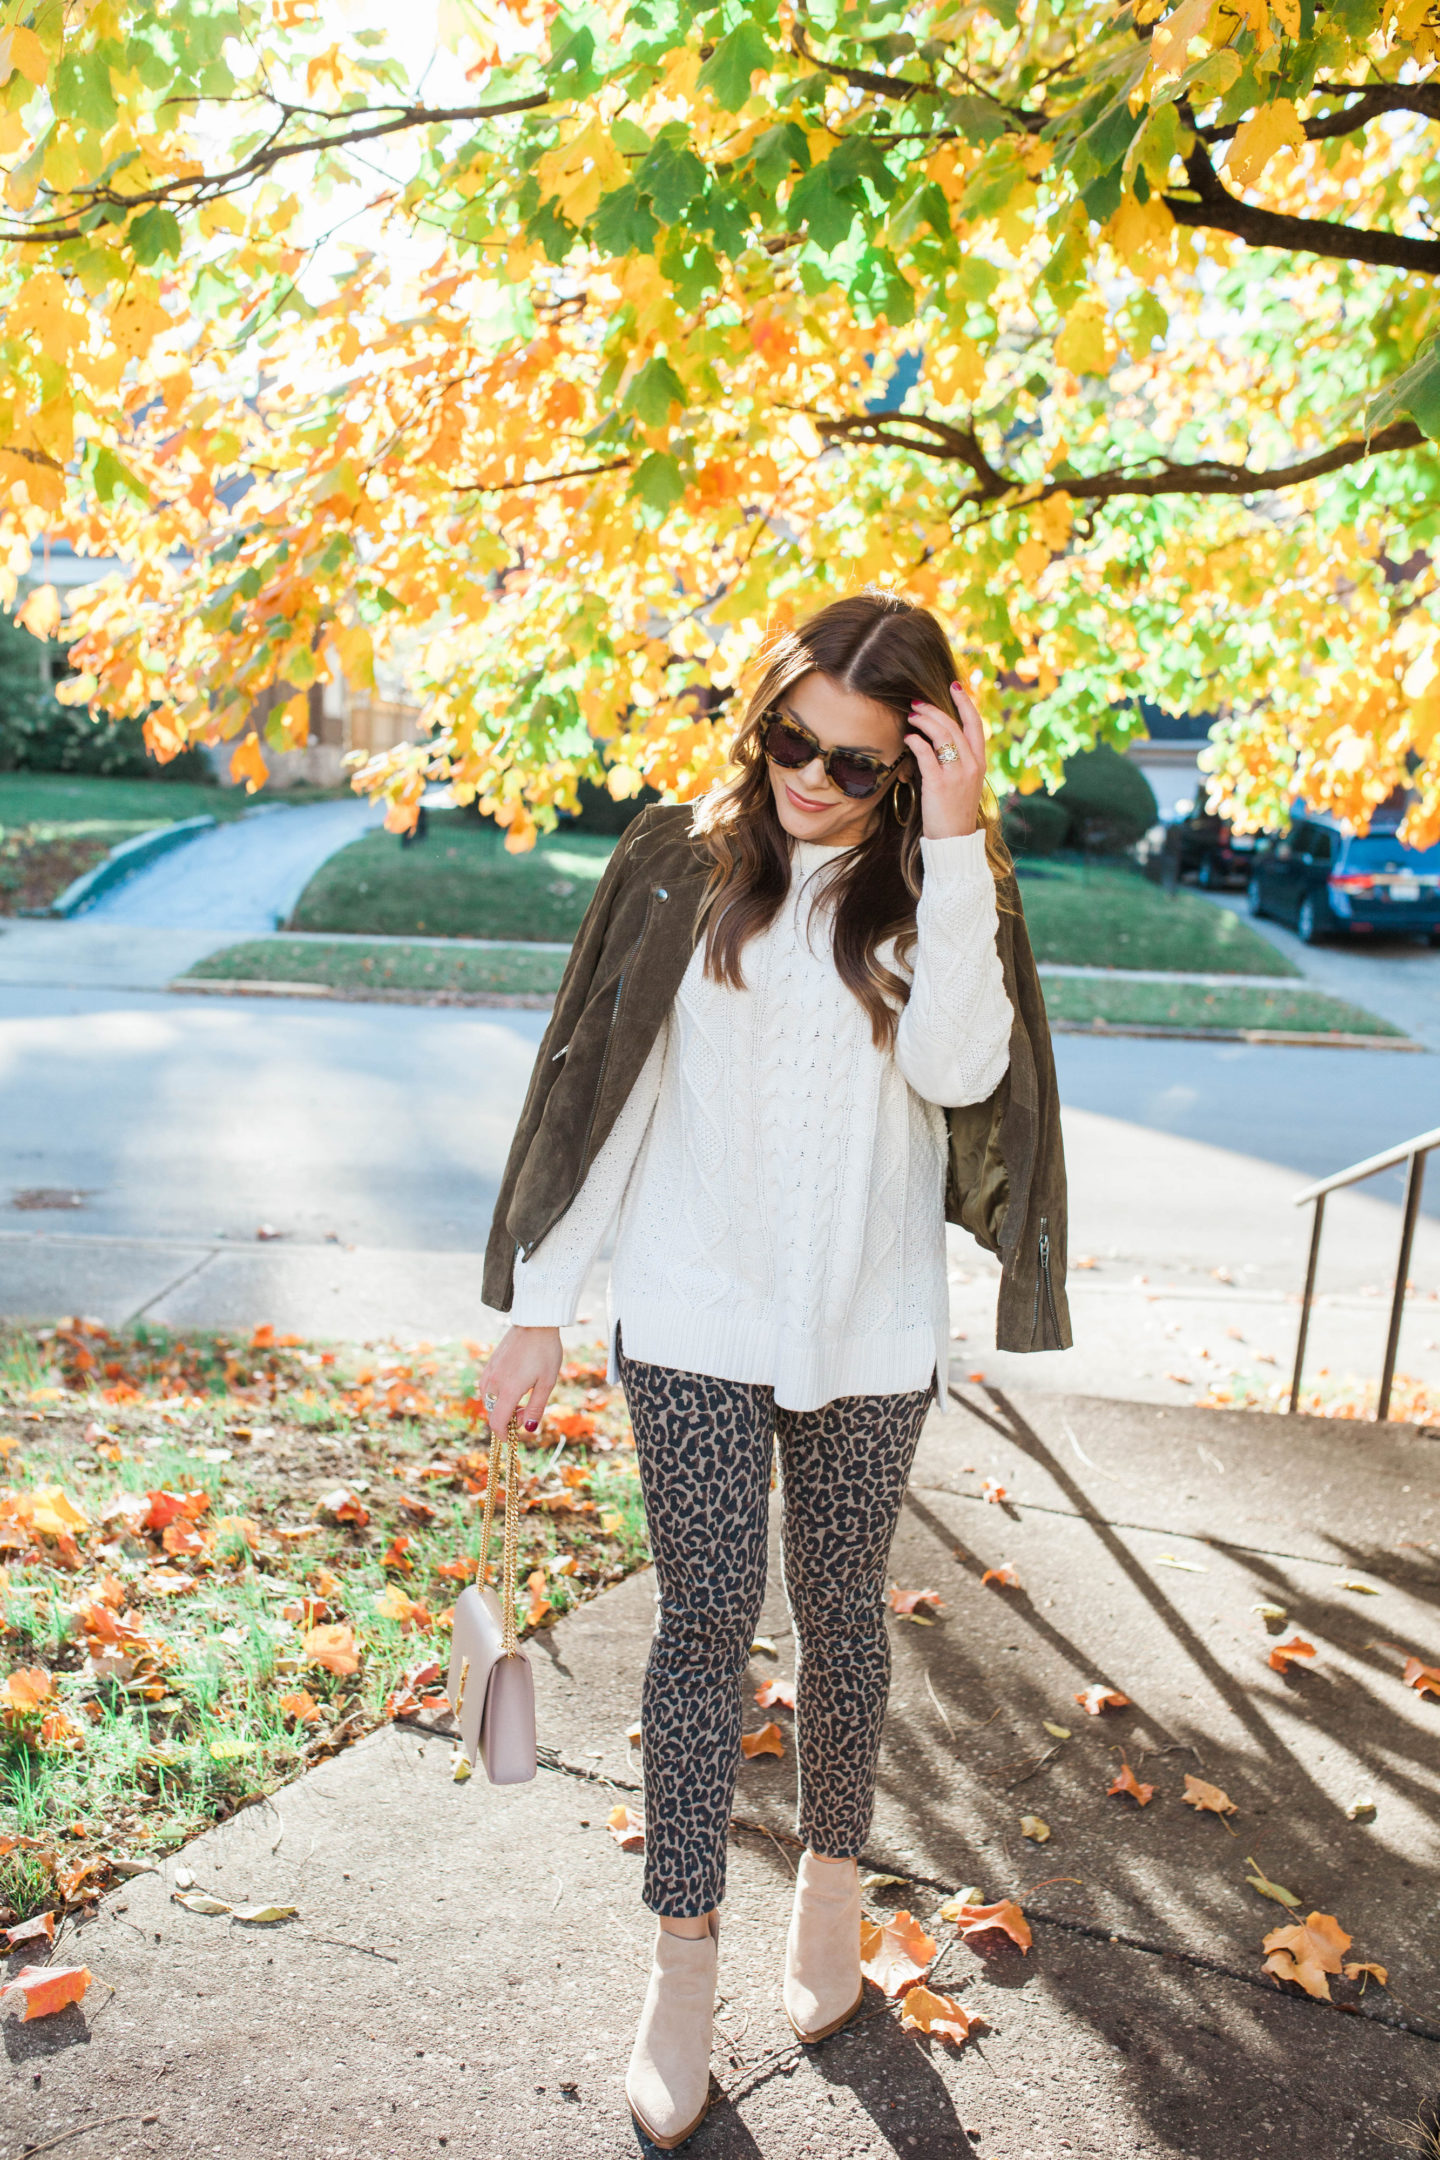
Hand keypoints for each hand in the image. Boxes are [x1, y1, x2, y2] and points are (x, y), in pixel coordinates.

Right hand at [476, 1325, 562, 1439]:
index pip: (497, 1422)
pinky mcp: (489, 1365)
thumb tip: (528, 1429)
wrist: (535, 1323)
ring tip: (524, 1396)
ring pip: (489, 1401)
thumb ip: (536, 1407)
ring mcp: (489, 1372)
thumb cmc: (545, 1352)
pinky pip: (487, 1388)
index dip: (503, 1435)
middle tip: (528, 1410)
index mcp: (509, 1389)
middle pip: (493, 1413)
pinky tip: (514, 1385)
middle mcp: (494, 1382)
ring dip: (503, 1406)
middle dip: (508, 1419)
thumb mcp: (547, 1382)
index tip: (512, 1439)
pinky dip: (498, 1395)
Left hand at [905, 677, 986, 839]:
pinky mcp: (939, 784)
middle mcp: (972, 765)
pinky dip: (916, 742)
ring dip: (925, 721)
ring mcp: (957, 774)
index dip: (965, 702)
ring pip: (942, 735)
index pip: (976, 724)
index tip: (954, 686)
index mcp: (980, 762)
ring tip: (911, 716)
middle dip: (934, 710)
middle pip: (954, 725)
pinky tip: (908, 738)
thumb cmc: (954, 810)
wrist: (954, 839)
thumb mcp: (963, 782)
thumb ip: (957, 760)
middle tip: (916, 703)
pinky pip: (927, 754)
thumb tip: (936, 739)